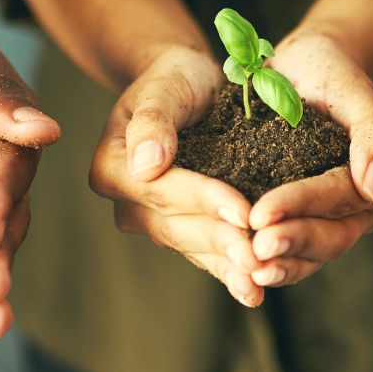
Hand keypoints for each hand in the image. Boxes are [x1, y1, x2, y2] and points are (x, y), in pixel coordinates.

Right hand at [89, 45, 273, 305]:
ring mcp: (153, 222)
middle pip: (178, 226)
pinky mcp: (181, 233)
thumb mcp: (166, 83)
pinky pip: (204, 257)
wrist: (189, 87)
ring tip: (259, 279)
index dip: (204, 201)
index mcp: (112, 168)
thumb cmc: (177, 78)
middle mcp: (127, 203)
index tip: (244, 210)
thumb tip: (146, 164)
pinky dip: (229, 274)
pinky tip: (254, 293)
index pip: (163, 190)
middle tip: (260, 254)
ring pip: (193, 247)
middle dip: (222, 240)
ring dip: (227, 265)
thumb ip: (155, 120)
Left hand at [238, 33, 372, 287]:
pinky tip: (239, 270)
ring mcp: (325, 220)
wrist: (302, 68)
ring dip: (280, 266)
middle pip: (329, 238)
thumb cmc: (330, 72)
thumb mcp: (354, 92)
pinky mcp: (297, 222)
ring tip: (246, 268)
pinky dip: (266, 264)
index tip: (260, 214)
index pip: (338, 201)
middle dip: (290, 245)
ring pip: (309, 256)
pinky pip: (287, 253)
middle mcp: (355, 208)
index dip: (301, 208)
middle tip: (253, 248)